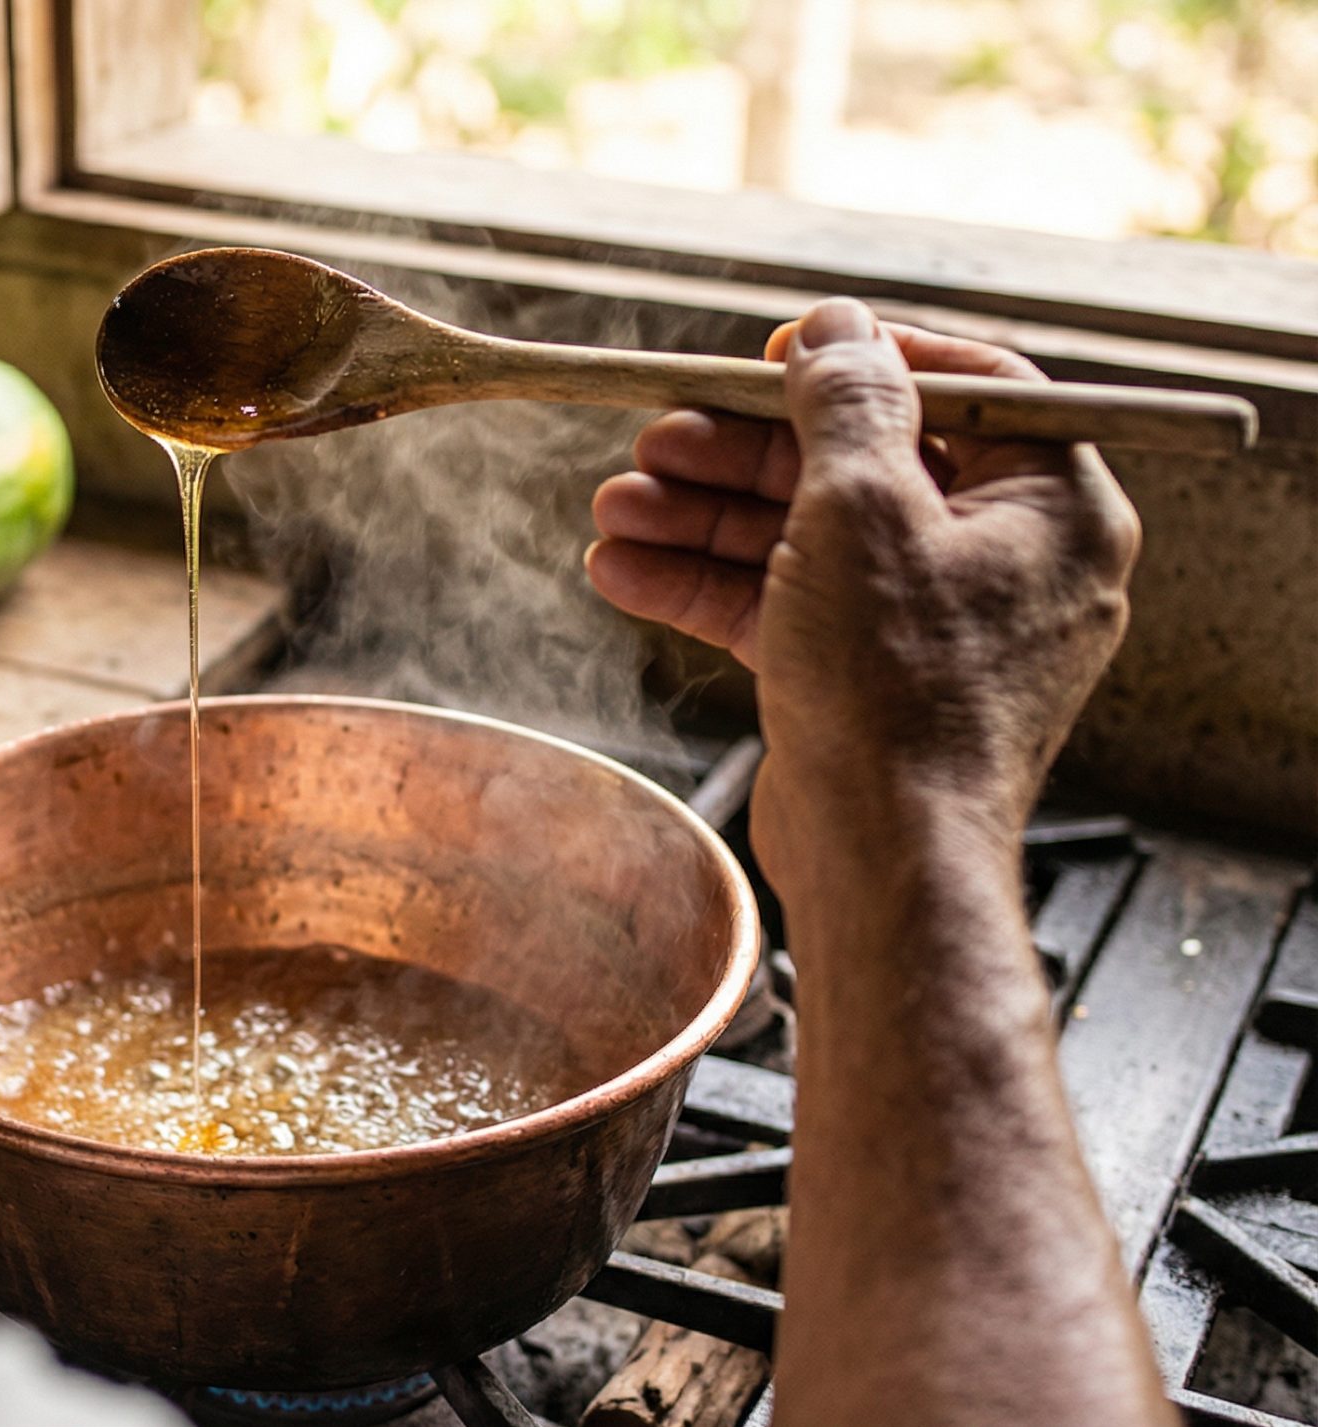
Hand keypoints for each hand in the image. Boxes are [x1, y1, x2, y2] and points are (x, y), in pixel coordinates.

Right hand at [585, 299, 1139, 865]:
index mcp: (1051, 506)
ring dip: (704, 518)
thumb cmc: (901, 690)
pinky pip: (787, 606)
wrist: (885, 857)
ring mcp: (931, 625)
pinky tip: (625, 569)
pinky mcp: (869, 680)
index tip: (779, 355)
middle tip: (657, 435)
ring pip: (808, 538)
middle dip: (742, 453)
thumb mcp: (862, 507)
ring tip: (615, 506)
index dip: (867, 360)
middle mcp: (1002, 561)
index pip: (971, 387)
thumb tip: (836, 330)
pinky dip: (711, 586)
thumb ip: (846, 403)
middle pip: (862, 464)